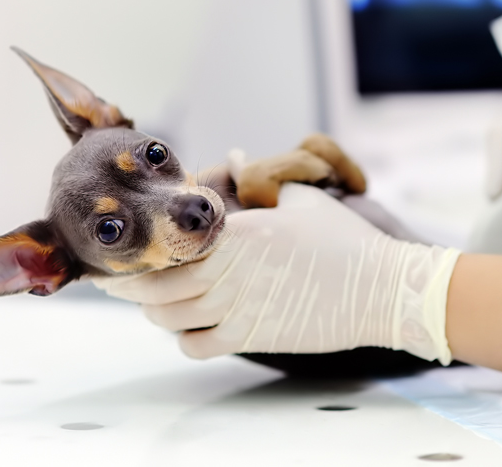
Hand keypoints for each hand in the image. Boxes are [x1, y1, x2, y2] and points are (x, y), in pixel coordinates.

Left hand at [94, 184, 459, 361]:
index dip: (137, 249)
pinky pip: (196, 346)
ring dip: (156, 311)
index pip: (167, 242)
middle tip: (120, 280)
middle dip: (130, 284)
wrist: (381, 289)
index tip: (124, 248)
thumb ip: (261, 180)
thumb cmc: (343, 240)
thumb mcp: (302, 200)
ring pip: (168, 318)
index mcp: (236, 232)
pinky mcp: (251, 337)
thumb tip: (238, 155)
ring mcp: (237, 308)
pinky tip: (191, 328)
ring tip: (155, 302)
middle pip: (155, 285)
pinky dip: (185, 340)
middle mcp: (228, 271)